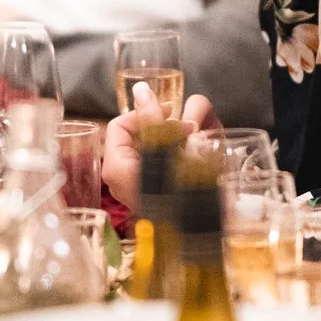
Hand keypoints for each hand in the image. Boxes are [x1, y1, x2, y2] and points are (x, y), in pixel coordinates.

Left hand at [102, 84, 219, 208]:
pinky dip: (176, 153)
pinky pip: (159, 161)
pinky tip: (194, 157)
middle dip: (164, 126)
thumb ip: (154, 118)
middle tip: (189, 129)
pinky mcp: (150, 192)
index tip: (173, 111)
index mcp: (117, 167)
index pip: (121, 123)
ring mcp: (135, 186)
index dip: (147, 111)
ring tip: (197, 144)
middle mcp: (121, 178)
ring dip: (175, 138)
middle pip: (135, 135)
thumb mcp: (170, 146)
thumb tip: (141, 89)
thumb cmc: (186, 191)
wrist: (203, 230)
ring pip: (150, 146)